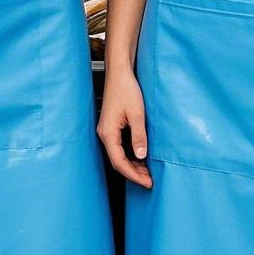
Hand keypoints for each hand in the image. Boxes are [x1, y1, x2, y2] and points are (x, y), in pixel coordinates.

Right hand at [97, 68, 151, 188]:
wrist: (119, 73)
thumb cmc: (125, 89)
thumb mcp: (136, 114)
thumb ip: (139, 136)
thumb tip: (141, 156)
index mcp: (108, 133)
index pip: (119, 162)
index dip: (133, 175)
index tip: (146, 182)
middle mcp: (104, 133)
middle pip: (117, 161)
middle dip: (133, 173)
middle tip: (149, 181)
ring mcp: (107, 130)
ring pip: (118, 155)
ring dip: (132, 165)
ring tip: (147, 172)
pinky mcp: (111, 126)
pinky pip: (119, 147)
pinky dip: (130, 155)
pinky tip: (140, 157)